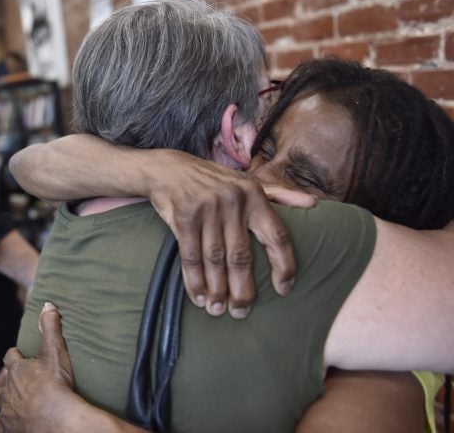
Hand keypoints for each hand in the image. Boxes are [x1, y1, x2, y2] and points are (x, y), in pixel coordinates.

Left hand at [0, 302, 80, 432]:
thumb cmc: (56, 384)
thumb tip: (48, 304)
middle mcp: (8, 390)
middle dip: (3, 382)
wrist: (56, 419)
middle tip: (11, 383)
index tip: (18, 354)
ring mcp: (7, 412)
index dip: (15, 356)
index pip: (11, 358)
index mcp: (18, 370)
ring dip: (1, 403)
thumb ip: (51, 328)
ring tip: (8, 404)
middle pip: (0, 384)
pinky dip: (2, 426)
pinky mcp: (8, 430)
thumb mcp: (55, 351)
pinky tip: (6, 426)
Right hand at [143, 149, 314, 317]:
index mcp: (254, 195)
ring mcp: (207, 209)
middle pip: (242, 256)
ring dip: (217, 290)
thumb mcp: (247, 182)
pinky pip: (191, 256)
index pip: (277, 235)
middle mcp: (233, 201)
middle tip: (242, 312)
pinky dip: (194, 280)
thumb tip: (313, 204)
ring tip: (218, 310)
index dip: (283, 265)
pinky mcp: (183, 217)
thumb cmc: (213, 180)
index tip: (284, 290)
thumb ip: (280, 195)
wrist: (169, 169)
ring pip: (215, 260)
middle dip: (242, 290)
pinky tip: (199, 297)